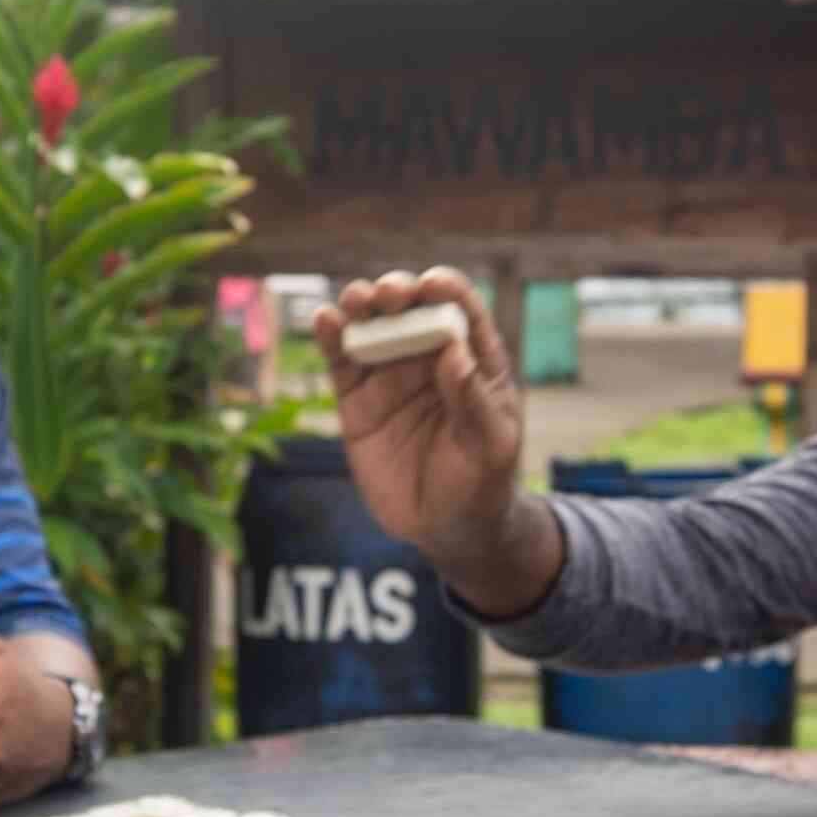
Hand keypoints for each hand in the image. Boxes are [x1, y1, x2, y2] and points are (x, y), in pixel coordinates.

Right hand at [313, 268, 531, 564]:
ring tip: (356, 303)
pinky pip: (341, 360)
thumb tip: (453, 350)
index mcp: (473, 359)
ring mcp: (391, 375)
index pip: (460, 310)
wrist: (448, 530)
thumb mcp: (491, 445)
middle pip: (410, 307)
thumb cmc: (483, 483)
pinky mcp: (357, 399)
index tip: (433, 286)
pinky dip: (330, 335)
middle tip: (389, 296)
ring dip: (361, 304)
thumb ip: (473, 400)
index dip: (446, 289)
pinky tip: (325, 320)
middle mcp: (429, 357)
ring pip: (372, 325)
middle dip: (398, 291)